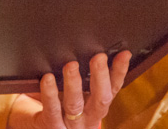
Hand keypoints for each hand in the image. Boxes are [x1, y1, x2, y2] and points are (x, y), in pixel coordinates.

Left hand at [8, 51, 132, 128]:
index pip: (113, 88)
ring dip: (74, 83)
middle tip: (98, 56)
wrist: (43, 128)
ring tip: (71, 65)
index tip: (124, 53)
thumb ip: (85, 77)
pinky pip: (51, 110)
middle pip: (100, 98)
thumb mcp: (78, 94)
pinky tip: (47, 78)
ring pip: (75, 104)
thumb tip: (90, 46)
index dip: (120, 71)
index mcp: (97, 106)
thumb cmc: (62, 106)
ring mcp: (72, 124)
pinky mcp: (52, 126)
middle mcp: (89, 117)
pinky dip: (50, 93)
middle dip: (101, 76)